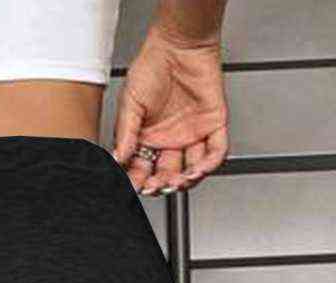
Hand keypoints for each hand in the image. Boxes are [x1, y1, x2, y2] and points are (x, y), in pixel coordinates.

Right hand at [112, 25, 228, 195]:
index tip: (136, 186)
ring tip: (176, 182)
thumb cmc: (153, 65)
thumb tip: (119, 158)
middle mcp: (170, 140)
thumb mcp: (130, 101)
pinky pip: (216, 151)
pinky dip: (209, 165)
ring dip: (185, 181)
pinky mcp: (213, 125)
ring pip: (192, 169)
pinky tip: (197, 171)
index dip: (140, 180)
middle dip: (161, 184)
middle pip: (167, 174)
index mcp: (149, 137)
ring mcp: (193, 134)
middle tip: (155, 186)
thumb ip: (125, 131)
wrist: (179, 43)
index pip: (144, 168)